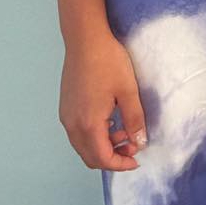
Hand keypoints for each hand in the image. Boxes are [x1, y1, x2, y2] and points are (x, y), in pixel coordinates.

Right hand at [59, 30, 146, 170]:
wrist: (85, 40)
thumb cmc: (108, 62)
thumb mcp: (128, 91)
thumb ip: (134, 119)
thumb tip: (140, 142)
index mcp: (88, 124)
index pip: (102, 158)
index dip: (120, 164)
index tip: (137, 159)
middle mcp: (72, 125)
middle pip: (90, 157)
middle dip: (112, 158)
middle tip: (133, 146)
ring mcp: (66, 117)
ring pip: (83, 146)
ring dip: (102, 147)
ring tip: (124, 131)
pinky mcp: (65, 108)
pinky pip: (78, 133)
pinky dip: (94, 136)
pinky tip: (109, 120)